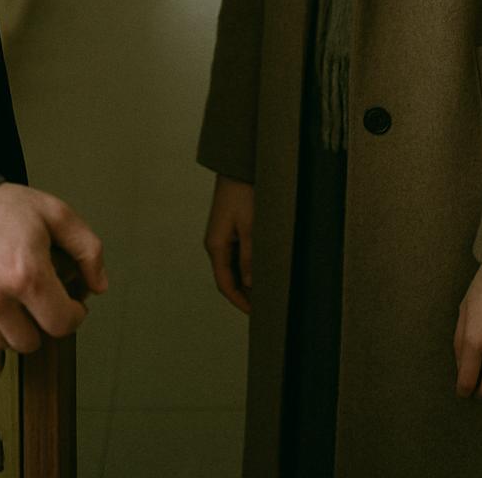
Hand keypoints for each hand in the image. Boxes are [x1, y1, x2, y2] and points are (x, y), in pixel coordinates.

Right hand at [0, 183, 106, 353]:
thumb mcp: (53, 213)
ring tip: (12, 293)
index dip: (74, 315)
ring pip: (7, 344)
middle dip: (42, 321)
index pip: (62, 324)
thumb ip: (86, 247)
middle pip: (34, 341)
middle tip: (39, 295)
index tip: (72, 304)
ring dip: (14, 326)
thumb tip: (98, 284)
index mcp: (27, 274)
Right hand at [204, 174, 253, 313]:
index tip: (254, 314)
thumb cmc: (243, 194)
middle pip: (227, 278)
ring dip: (246, 281)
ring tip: (266, 293)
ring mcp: (221, 237)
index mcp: (216, 245)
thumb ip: (249, 256)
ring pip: (232, 268)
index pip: (224, 284)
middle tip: (264, 307)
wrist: (237, 168)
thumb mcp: (250, 227)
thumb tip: (249, 283)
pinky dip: (247, 267)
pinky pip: (236, 256)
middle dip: (243, 294)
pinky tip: (261, 271)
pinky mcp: (229, 230)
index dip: (239, 301)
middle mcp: (215, 244)